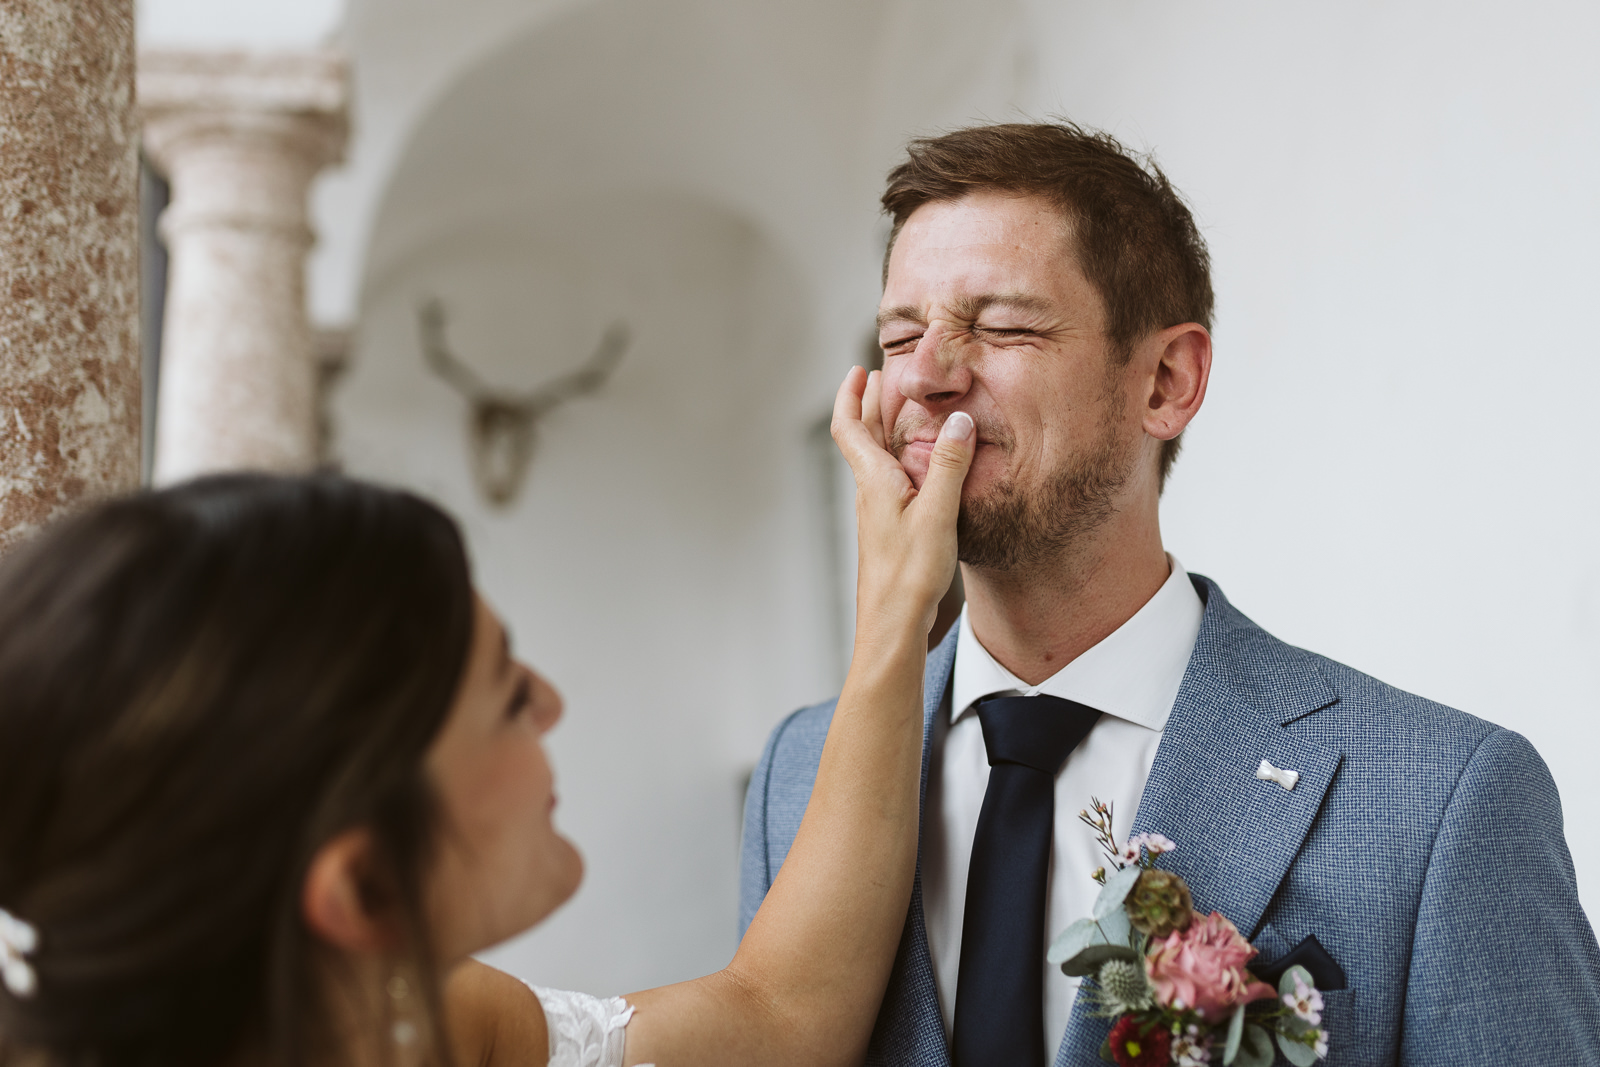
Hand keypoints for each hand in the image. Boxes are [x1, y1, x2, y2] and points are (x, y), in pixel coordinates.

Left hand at [831, 366, 974, 637]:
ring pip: (878, 459)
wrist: (894, 624)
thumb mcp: (937, 513)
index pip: (849, 427)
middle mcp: (872, 492)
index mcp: (874, 480)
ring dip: (885, 429)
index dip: (850, 396)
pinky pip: (894, 481)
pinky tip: (923, 465)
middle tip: (882, 378)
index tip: (859, 370)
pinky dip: (904, 459)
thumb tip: (959, 420)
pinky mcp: (893, 529)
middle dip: (870, 404)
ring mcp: (880, 512)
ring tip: (903, 409)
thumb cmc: (908, 574)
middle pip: (862, 438)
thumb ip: (948, 465)